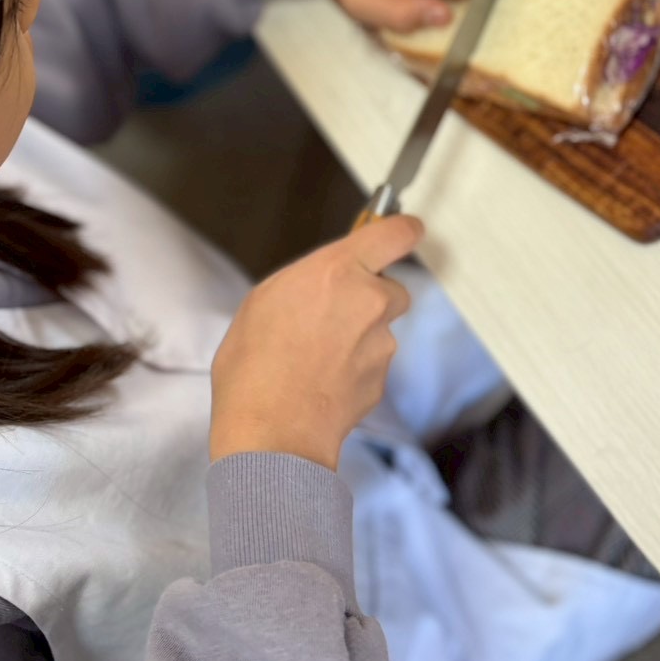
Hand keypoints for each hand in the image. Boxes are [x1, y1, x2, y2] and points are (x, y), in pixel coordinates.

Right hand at [210, 215, 423, 469]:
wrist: (270, 431)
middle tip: (329, 314)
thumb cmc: (254, 367)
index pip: (393, 235)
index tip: (404, 229)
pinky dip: (354, 369)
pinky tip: (320, 380)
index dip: (401, 230)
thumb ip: (305, 280)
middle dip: (369, 298)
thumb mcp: (262, 300)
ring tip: (313, 356)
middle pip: (391, 288)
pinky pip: (373, 363)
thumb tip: (322, 281)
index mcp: (338, 272)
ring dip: (358, 337)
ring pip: (380, 330)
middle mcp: (369, 303)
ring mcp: (380, 344)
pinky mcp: (382, 379)